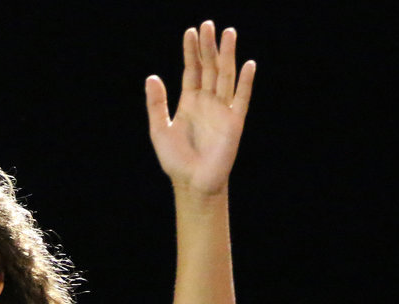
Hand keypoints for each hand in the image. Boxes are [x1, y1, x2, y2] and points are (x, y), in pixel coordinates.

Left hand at [146, 21, 254, 195]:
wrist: (192, 183)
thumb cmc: (175, 160)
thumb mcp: (159, 131)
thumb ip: (156, 105)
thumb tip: (151, 77)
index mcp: (189, 102)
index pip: (191, 70)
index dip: (191, 52)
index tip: (190, 32)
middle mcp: (207, 102)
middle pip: (209, 68)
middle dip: (208, 47)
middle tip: (208, 25)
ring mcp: (222, 110)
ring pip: (226, 76)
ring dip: (227, 55)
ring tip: (228, 33)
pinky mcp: (235, 122)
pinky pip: (242, 98)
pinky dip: (245, 82)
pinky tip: (247, 64)